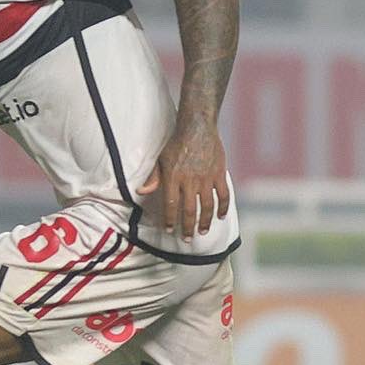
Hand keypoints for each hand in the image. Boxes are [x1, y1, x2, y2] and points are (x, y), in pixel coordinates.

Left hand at [138, 120, 229, 238]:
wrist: (197, 126)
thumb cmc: (177, 143)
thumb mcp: (161, 159)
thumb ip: (154, 177)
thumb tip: (141, 191)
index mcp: (174, 177)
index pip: (170, 205)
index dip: (169, 220)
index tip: (169, 230)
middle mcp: (190, 180)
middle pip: (189, 210)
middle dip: (187, 227)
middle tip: (186, 238)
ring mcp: (207, 178)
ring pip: (207, 206)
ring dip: (205, 221)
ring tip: (202, 231)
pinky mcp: (219, 174)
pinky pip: (223, 194)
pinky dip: (223, 207)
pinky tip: (220, 216)